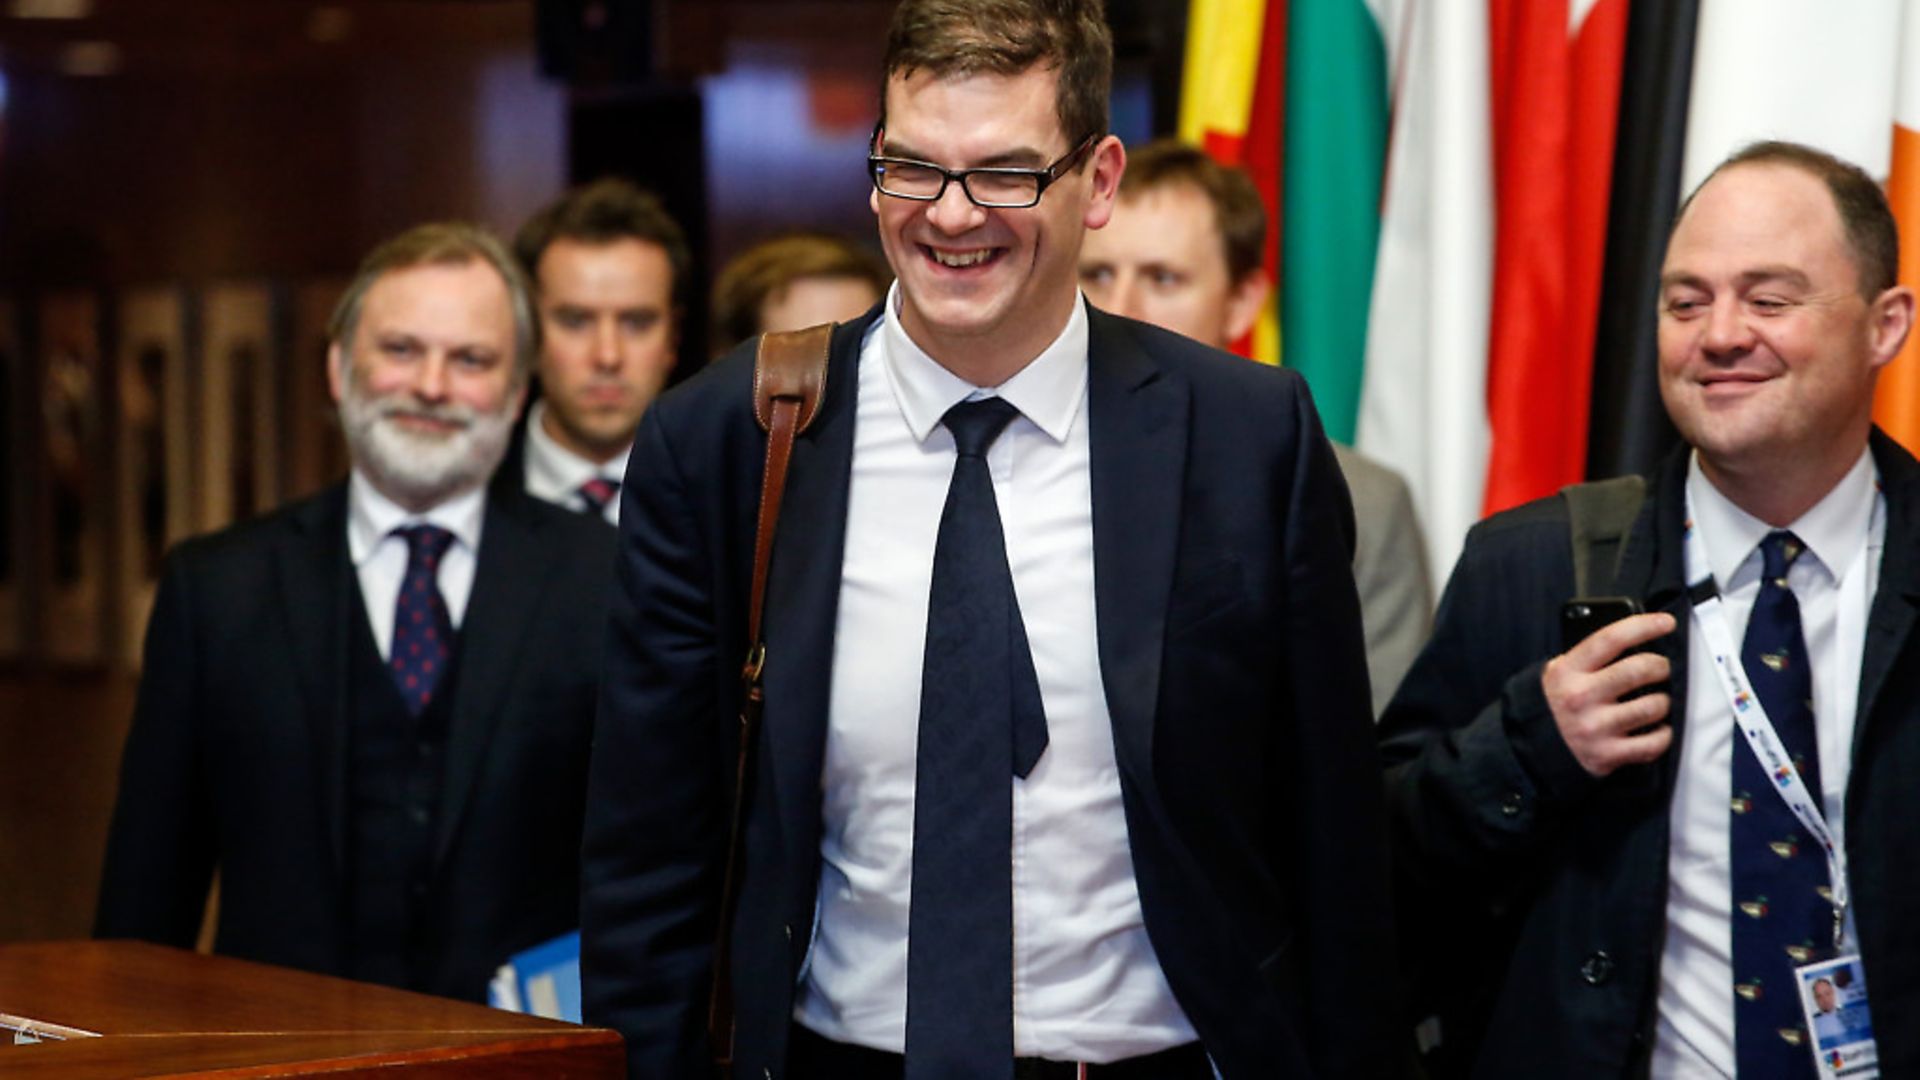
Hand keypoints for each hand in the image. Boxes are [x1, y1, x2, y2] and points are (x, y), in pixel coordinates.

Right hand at [1541, 612, 1676, 776]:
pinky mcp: (1607, 754)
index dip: (1644, 625)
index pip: (1611, 639)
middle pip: (1640, 669)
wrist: (1535, 744)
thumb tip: (1641, 639)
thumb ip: (1594, 656)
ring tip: (1657, 701)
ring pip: (1654, 706)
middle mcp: (1580, 697)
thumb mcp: (1564, 671)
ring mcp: (1594, 727)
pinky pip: (1655, 742)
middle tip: (1662, 668)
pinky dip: (1664, 733)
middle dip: (1661, 666)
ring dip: (1664, 701)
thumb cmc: (1560, 701)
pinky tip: (1657, 727)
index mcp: (1568, 671)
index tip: (1666, 622)